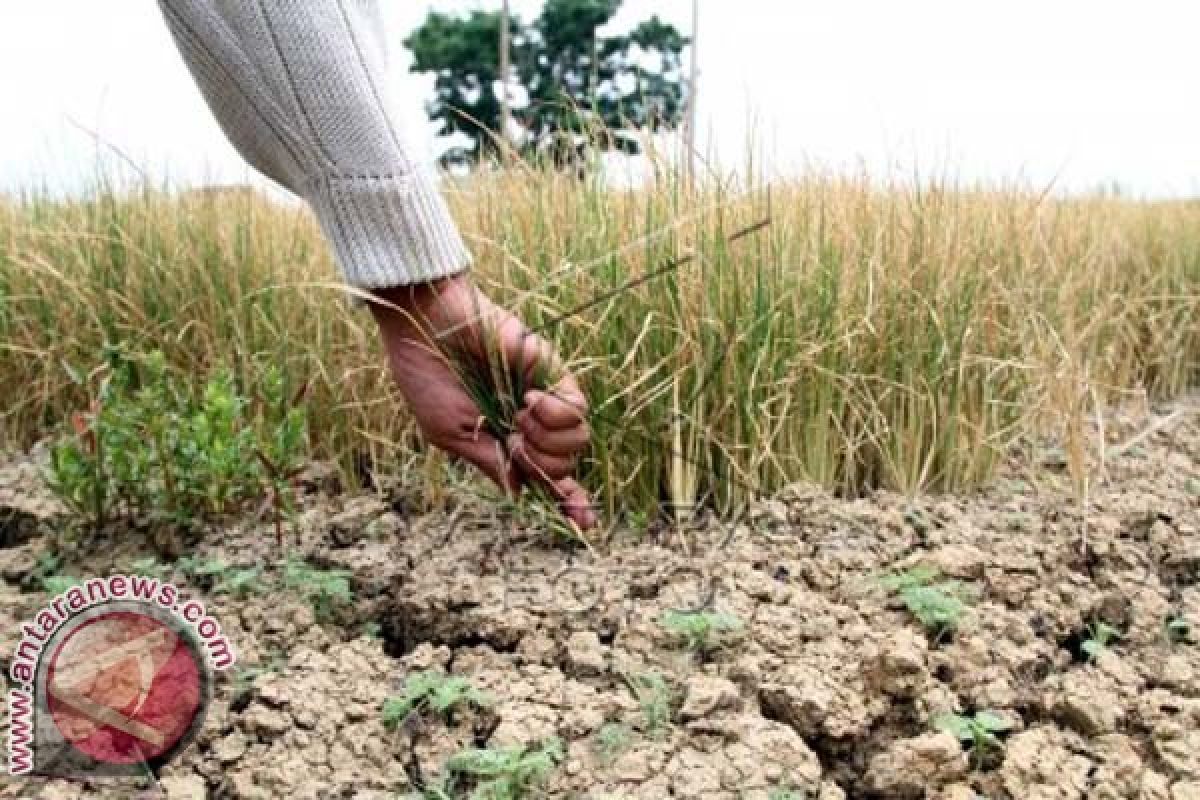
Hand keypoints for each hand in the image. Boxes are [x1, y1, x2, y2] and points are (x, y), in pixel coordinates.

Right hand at [368, 275, 595, 529]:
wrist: (428, 325)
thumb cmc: (428, 376)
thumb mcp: (450, 433)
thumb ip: (489, 462)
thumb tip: (521, 493)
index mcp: (502, 440)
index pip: (543, 476)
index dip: (567, 500)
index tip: (585, 524)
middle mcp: (528, 422)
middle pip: (564, 464)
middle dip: (544, 465)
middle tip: (514, 439)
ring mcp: (545, 396)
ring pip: (579, 440)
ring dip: (548, 441)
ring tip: (519, 416)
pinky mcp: (553, 370)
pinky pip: (578, 408)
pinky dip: (557, 414)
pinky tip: (530, 400)